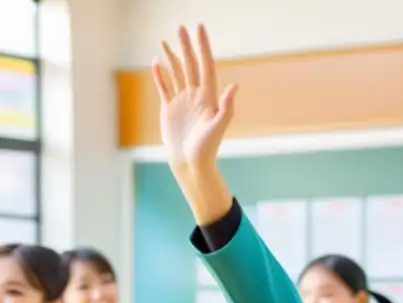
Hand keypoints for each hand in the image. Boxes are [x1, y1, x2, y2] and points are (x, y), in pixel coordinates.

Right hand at [152, 25, 235, 223]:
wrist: (191, 163)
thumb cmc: (207, 148)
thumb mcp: (218, 127)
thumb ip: (227, 106)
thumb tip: (235, 85)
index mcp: (209, 97)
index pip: (206, 66)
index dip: (203, 47)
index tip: (199, 29)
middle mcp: (197, 96)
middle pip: (190, 65)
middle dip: (186, 46)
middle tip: (181, 27)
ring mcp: (183, 101)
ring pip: (177, 73)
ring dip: (172, 57)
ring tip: (165, 40)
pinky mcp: (170, 109)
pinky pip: (164, 87)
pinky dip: (160, 75)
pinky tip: (156, 62)